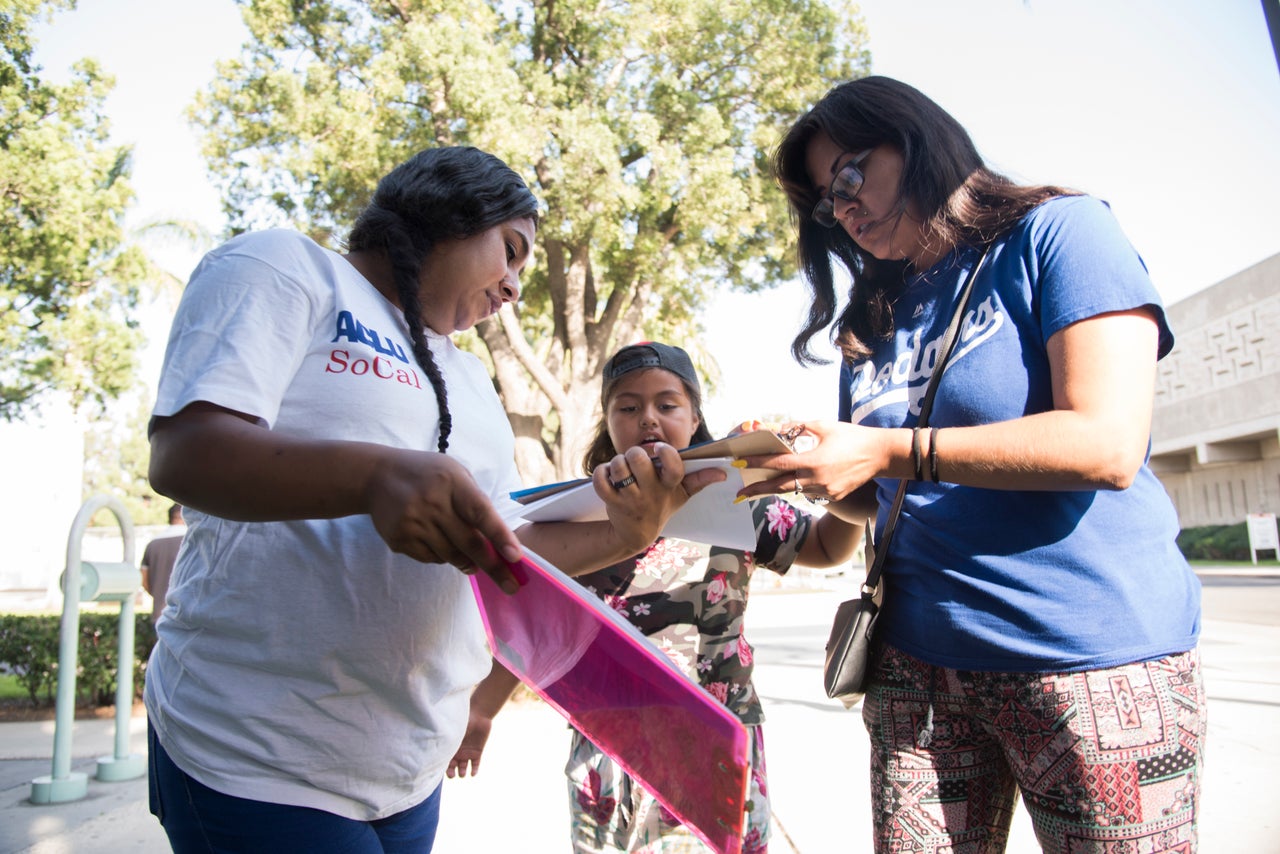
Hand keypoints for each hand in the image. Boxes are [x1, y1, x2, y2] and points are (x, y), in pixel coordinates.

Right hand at [365, 449, 522, 592]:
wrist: (376, 477)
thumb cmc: (427, 475)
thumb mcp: (455, 474)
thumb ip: (475, 502)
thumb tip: (497, 541)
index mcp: (452, 483)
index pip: (481, 513)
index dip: (500, 536)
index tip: (516, 557)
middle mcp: (432, 503)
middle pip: (469, 543)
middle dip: (494, 567)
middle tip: (511, 586)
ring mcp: (414, 523)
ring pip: (451, 556)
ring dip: (466, 561)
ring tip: (471, 558)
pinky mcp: (399, 539)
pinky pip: (431, 559)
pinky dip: (442, 556)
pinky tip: (438, 541)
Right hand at [446, 712, 493, 778]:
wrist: (479, 715)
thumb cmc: (464, 721)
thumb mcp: (454, 731)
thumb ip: (447, 739)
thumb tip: (436, 749)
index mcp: (450, 746)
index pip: (444, 759)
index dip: (442, 767)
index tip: (442, 770)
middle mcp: (457, 751)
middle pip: (452, 767)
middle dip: (451, 772)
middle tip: (452, 775)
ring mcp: (467, 753)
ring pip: (463, 768)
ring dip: (462, 772)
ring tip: (462, 773)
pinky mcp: (477, 753)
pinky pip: (475, 765)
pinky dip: (474, 770)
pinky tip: (472, 774)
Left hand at [592, 443, 719, 553]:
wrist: (636, 534)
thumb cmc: (661, 505)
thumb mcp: (681, 494)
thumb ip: (700, 480)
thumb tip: (723, 472)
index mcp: (669, 487)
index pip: (673, 468)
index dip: (666, 454)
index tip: (660, 448)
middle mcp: (650, 493)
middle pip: (638, 460)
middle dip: (634, 452)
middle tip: (636, 457)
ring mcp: (630, 499)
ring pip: (619, 468)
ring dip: (617, 462)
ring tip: (622, 466)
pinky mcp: (612, 501)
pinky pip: (602, 480)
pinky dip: (601, 472)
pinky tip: (608, 474)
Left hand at [736, 420, 888, 502]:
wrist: (880, 454)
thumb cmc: (851, 436)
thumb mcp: (824, 426)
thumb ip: (798, 427)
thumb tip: (777, 429)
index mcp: (813, 460)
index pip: (778, 462)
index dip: (757, 462)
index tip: (739, 463)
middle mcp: (817, 479)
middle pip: (780, 486)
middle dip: (758, 489)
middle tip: (739, 494)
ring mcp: (825, 491)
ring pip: (794, 491)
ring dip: (775, 490)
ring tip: (757, 490)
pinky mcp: (832, 496)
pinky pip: (810, 493)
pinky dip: (799, 487)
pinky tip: (791, 484)